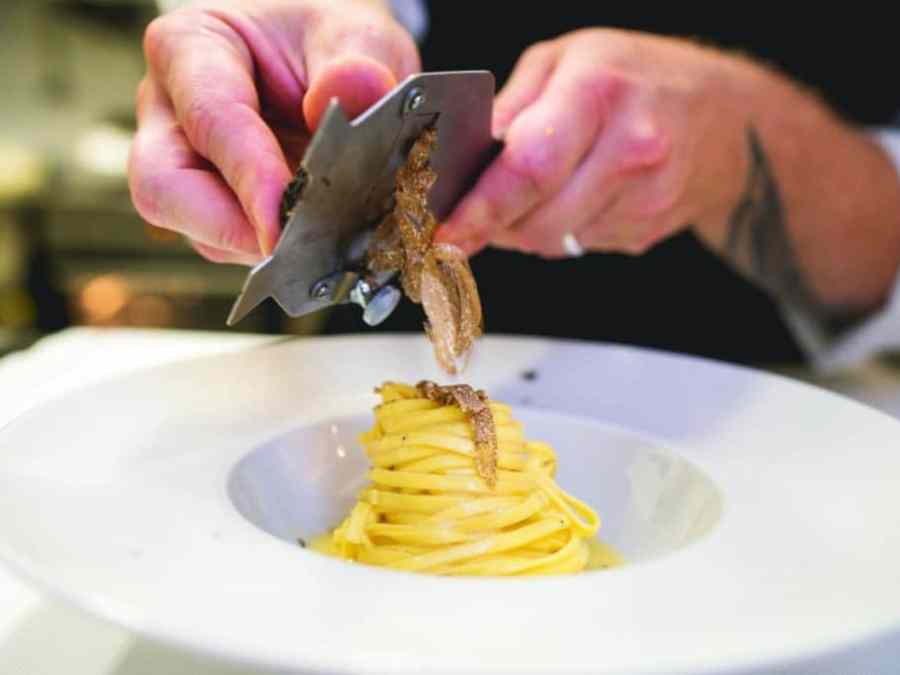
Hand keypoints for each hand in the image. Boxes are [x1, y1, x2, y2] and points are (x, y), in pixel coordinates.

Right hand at [129, 0, 419, 264]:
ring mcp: (187, 167)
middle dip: (228, 228)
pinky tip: (318, 236)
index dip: (249, 176)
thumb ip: (357, 59)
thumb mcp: (355, 32)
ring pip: (199, 229)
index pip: (210, 119)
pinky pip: (231, 244)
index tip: (284, 221)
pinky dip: (275, 250)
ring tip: (324, 231)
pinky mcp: (215, 208)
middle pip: (164, 188)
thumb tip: (354, 92)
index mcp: (190, 48)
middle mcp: (171, 112)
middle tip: (295, 247)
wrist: (335, 60)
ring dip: (260, 244)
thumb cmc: (329, 41)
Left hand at [436, 29, 748, 257]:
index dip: (481, 209)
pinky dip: (563, 229)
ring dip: (529, 227)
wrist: (727, 117)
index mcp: (599, 93)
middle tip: (486, 203)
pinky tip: (581, 195)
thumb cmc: (637, 77)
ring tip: (546, 186)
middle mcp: (631, 148)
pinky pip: (579, 246)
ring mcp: (647, 196)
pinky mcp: (649, 231)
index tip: (447, 236)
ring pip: (553, 242)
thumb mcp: (564, 61)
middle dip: (498, 223)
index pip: (529, 167)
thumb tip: (461, 163)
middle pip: (537, 220)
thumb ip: (509, 111)